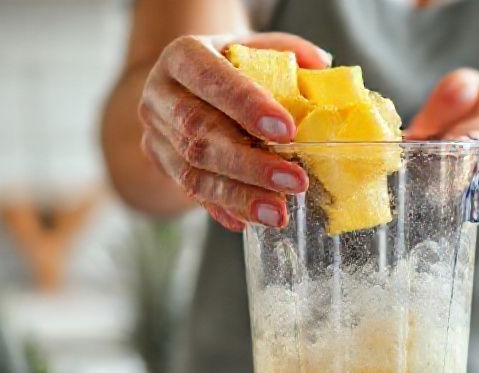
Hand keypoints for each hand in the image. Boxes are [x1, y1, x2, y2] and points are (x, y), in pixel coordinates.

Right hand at [138, 33, 330, 231]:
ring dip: (239, 195)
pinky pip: (192, 192)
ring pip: (192, 171)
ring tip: (278, 212)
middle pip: (199, 132)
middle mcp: (160, 94)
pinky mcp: (160, 162)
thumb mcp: (256, 46)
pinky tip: (251, 220)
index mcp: (182, 56)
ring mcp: (156, 132)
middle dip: (250, 163)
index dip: (246, 105)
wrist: (188, 82)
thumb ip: (289, 51)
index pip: (211, 79)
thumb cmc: (231, 63)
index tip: (287, 131)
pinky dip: (224, 207)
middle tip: (295, 181)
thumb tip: (322, 65)